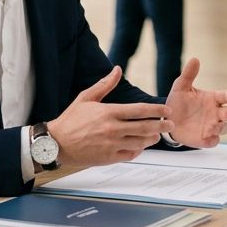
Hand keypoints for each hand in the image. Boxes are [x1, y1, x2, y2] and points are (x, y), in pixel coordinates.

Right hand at [48, 66, 172, 165]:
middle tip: (171, 124)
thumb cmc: (71, 120)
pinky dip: (138, 150)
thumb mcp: (86, 98)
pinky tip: (141, 146)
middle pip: (145, 127)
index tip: (167, 110)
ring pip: (140, 142)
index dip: (157, 110)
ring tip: (157, 135)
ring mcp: (111, 144)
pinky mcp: (108, 157)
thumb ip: (105, 84)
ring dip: (152, 138)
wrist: (56, 144)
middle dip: (161, 126)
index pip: (139, 110)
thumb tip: (117, 69)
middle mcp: (112, 129)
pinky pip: (130, 154)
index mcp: (108, 112)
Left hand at [165, 58, 226, 147]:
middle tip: (222, 113)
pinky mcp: (205, 138)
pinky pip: (214, 141)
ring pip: (225, 128)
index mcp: (212, 99)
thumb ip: (188, 74)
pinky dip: (213, 140)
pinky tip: (207, 137)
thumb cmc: (178, 103)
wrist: (167, 120)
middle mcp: (215, 113)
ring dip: (221, 127)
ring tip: (212, 126)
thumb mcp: (181, 87)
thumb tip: (195, 59)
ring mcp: (211, 126)